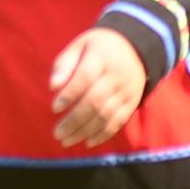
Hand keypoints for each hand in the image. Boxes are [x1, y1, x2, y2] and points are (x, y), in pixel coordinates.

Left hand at [49, 26, 148, 146]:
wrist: (136, 48)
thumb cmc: (99, 48)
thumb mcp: (80, 45)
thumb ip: (64, 64)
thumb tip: (53, 87)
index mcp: (101, 57)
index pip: (85, 78)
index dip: (70, 95)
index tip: (54, 108)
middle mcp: (116, 75)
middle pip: (95, 101)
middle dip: (74, 121)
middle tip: (57, 133)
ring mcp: (126, 90)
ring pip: (106, 115)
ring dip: (85, 131)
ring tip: (66, 141)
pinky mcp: (132, 102)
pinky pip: (119, 121)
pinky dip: (103, 135)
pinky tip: (88, 142)